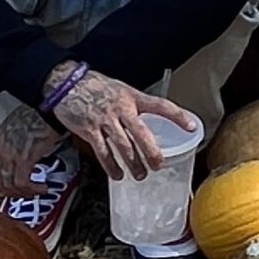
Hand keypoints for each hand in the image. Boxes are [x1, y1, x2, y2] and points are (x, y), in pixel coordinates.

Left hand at [0, 104, 61, 197]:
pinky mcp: (24, 158)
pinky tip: (42, 188)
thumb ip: (12, 141)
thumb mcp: (16, 127)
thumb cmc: (38, 114)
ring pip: (9, 184)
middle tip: (25, 194)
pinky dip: (32, 189)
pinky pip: (23, 182)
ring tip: (36, 192)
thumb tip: (18, 155)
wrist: (48, 106)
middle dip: (11, 192)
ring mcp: (10, 154)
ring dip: (23, 193)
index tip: (11, 188)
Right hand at [50, 68, 195, 179]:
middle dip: (151, 152)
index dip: (178, 116)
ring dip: (133, 163)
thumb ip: (134, 105)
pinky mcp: (89, 130)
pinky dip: (110, 166)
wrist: (67, 83)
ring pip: (123, 146)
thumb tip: (149, 122)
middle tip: (158, 165)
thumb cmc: (96, 87)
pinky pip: (102, 152)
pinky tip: (117, 174)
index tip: (192, 127)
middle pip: (141, 133)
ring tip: (140, 175)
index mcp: (133, 97)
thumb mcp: (121, 89)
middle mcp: (121, 108)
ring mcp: (105, 120)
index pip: (161, 105)